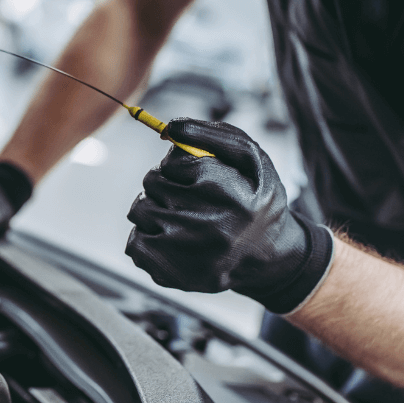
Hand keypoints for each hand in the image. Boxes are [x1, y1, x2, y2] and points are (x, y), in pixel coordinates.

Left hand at [125, 118, 332, 313]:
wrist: (269, 255)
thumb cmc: (254, 198)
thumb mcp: (250, 157)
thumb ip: (210, 135)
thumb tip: (170, 127)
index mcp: (229, 194)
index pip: (173, 162)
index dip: (179, 163)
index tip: (198, 175)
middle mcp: (209, 227)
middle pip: (151, 183)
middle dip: (165, 183)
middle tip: (188, 196)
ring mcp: (188, 255)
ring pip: (138, 210)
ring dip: (153, 208)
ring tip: (180, 217)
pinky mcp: (172, 274)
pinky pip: (134, 243)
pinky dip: (146, 237)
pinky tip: (171, 238)